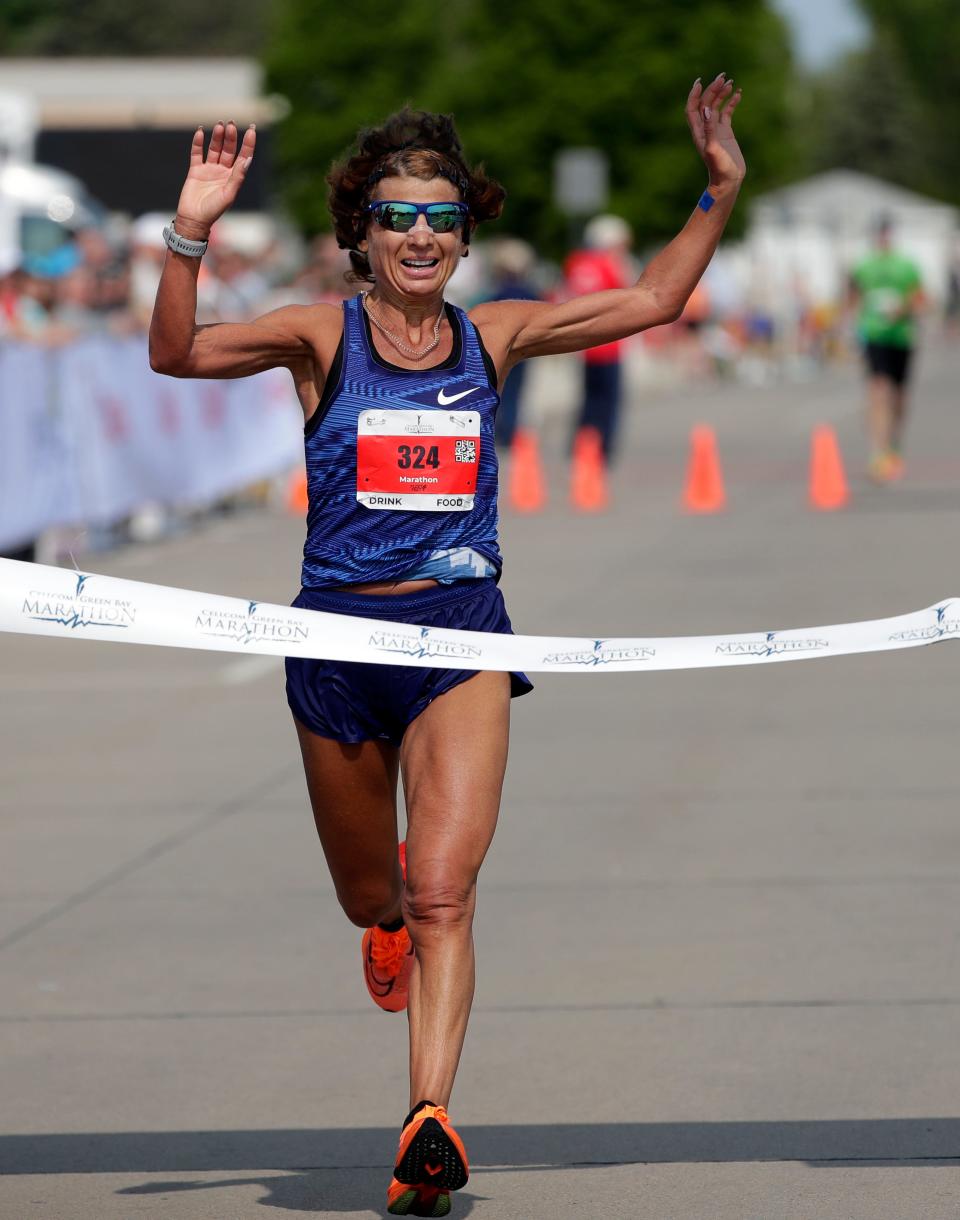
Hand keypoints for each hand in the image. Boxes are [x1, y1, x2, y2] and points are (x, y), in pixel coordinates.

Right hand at [174, 121, 256, 235]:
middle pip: (229, 150)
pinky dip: (198, 142)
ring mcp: (209, 170)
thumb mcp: (229, 193)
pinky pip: (197, 153)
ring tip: (220, 125)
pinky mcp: (195, 170)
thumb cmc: (213, 210)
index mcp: (233, 177)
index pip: (243, 157)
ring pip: (214, 149)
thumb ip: (238, 176)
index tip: (253, 129)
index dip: (248, 143)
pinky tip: (201, 132)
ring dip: (217, 137)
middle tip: (232, 124)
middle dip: (231, 137)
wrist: (194, 219)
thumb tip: (247, 159)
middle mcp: (222, 171)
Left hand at [686, 74, 744, 192]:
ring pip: (716, 106)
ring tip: (730, 82)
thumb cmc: (720, 169)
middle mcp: (705, 129)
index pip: (692, 109)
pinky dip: (731, 102)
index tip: (700, 81)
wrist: (728, 181)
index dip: (694, 95)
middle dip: (712, 89)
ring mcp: (716, 130)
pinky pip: (727, 113)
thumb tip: (707, 109)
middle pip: (705, 103)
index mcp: (699, 132)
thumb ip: (709, 130)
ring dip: (721, 93)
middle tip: (722, 77)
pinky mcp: (726, 133)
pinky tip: (738, 93)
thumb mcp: (713, 148)